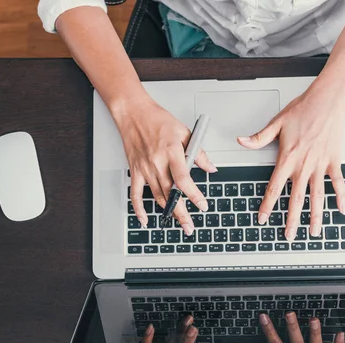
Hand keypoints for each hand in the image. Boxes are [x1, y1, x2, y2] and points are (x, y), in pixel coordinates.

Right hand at [114, 97, 216, 235]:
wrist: (134, 114)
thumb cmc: (158, 120)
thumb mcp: (184, 132)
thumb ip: (199, 153)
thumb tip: (211, 168)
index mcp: (171, 152)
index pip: (184, 180)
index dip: (194, 195)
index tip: (202, 205)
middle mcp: (157, 162)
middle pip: (171, 193)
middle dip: (181, 213)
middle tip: (190, 227)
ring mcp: (144, 168)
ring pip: (157, 196)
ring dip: (168, 212)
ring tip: (178, 223)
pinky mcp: (135, 170)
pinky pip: (135, 194)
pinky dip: (139, 209)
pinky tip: (145, 219)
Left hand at [238, 87, 344, 240]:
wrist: (328, 101)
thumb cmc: (303, 109)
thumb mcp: (276, 123)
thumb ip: (259, 138)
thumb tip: (241, 141)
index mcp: (287, 158)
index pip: (274, 188)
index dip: (268, 206)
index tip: (263, 219)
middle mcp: (304, 166)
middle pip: (295, 199)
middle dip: (291, 220)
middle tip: (288, 236)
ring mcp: (320, 165)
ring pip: (317, 197)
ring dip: (315, 216)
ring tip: (313, 232)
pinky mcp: (334, 161)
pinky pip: (338, 183)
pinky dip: (341, 197)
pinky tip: (341, 211)